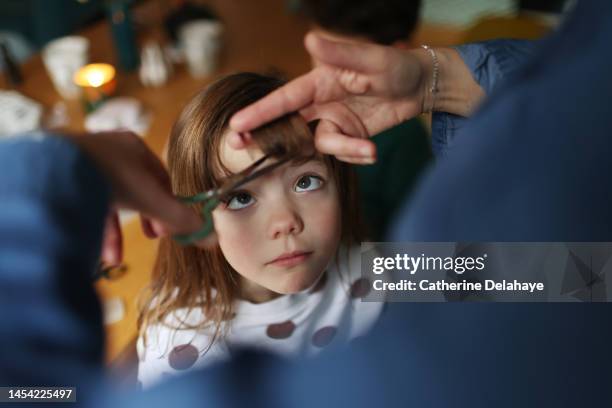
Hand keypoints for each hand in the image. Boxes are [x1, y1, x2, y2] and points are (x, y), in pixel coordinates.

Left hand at [66, 131, 213, 264]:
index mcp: (135, 147)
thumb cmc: (111, 177)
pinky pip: (83, 202)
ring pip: (108, 198)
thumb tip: (212, 238)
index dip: (169, 206)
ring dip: (115, 230)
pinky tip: (95, 249)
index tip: (169, 229)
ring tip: (115, 256)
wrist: (53, 169)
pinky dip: (92, 225)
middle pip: (136, 189)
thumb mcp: (152, 201)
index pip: (161, 178)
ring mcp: (84, 161)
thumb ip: (180, 219)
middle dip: (144, 218)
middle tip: (151, 236)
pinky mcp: (61, 176)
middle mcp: (110, 150)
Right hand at [229, 31, 428, 163]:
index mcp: (319, 82)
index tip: (236, 126)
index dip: (259, 112)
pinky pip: (342, 153)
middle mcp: (320, 104)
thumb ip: (341, 53)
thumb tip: (310, 38)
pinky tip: (372, 150)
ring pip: (321, 144)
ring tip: (370, 149)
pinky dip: (355, 155)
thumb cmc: (395, 65)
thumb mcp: (372, 59)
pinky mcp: (347, 136)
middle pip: (285, 124)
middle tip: (241, 149)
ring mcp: (333, 121)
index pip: (284, 99)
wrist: (418, 87)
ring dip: (343, 149)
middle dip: (264, 137)